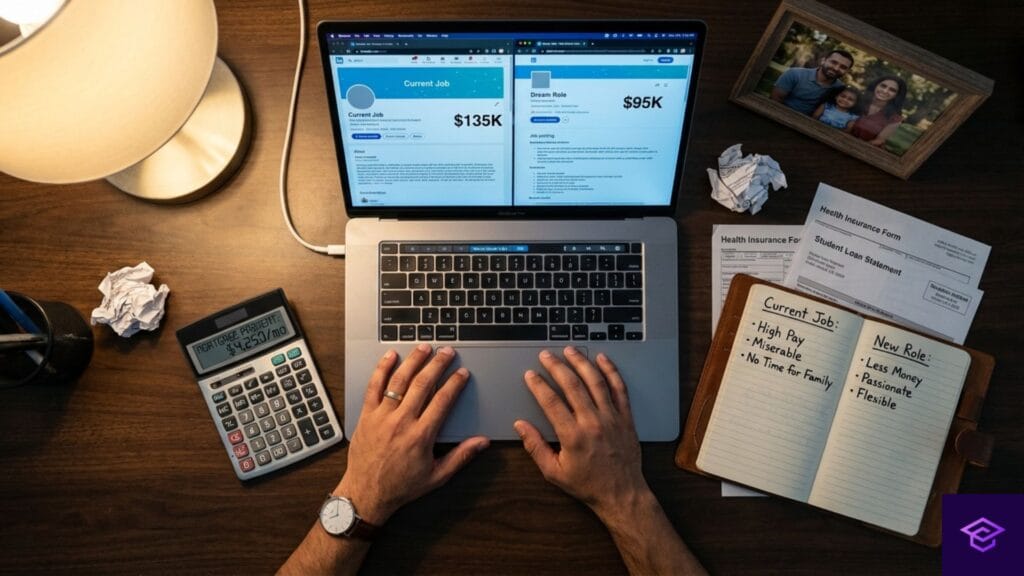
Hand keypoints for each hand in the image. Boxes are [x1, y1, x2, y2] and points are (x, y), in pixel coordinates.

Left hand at [336, 344, 488, 525]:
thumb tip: (482, 442)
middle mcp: (401, 422)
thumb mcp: (437, 476)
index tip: (462, 373)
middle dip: (437, 364)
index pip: (442, 401)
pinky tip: (391, 356)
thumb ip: (461, 456)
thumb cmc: (402, 487)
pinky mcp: (366, 416)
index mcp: (421, 436)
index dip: (454, 383)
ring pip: (399, 381)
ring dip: (413, 361)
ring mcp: (382, 417)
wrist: (366, 494)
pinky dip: (382, 369)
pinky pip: (374, 387)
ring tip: (424, 347)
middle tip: (447, 352)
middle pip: (422, 384)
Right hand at [514, 347, 648, 519]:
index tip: (530, 375)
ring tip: (570, 350)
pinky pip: (619, 388)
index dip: (538, 385)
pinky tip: (602, 359)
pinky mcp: (626, 417)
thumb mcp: (554, 472)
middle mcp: (593, 422)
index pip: (551, 402)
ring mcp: (612, 418)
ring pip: (596, 381)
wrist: (622, 494)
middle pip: (572, 385)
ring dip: (581, 362)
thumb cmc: (587, 485)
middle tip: (546, 355)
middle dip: (556, 366)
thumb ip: (535, 447)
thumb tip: (520, 426)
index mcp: (572, 436)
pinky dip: (611, 371)